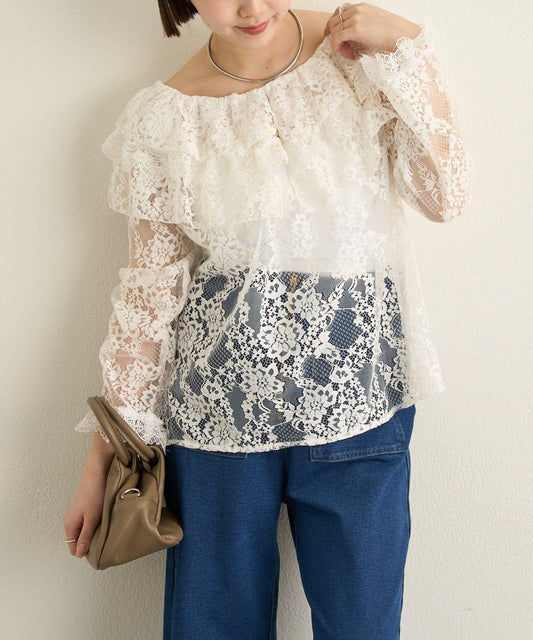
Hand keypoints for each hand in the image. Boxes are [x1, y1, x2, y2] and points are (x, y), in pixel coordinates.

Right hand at [63, 431, 113, 557]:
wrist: (97, 472)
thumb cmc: (94, 494)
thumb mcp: (91, 519)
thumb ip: (85, 538)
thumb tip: (80, 554)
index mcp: (69, 525)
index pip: (73, 548)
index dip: (85, 551)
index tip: (99, 550)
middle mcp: (70, 519)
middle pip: (79, 539)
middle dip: (91, 541)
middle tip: (104, 538)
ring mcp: (77, 512)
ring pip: (84, 530)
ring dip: (94, 531)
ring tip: (105, 526)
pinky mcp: (84, 506)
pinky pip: (88, 521)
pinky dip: (96, 522)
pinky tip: (104, 518)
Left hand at [323, 2, 421, 58]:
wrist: (402, 35)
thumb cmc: (392, 32)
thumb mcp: (375, 21)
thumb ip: (362, 23)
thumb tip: (352, 33)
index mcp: (362, 7)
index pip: (339, 11)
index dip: (333, 23)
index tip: (331, 34)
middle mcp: (357, 10)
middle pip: (334, 21)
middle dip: (333, 34)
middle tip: (339, 46)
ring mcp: (356, 19)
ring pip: (335, 30)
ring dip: (336, 43)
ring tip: (346, 51)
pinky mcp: (356, 30)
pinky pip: (337, 38)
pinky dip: (335, 46)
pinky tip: (339, 51)